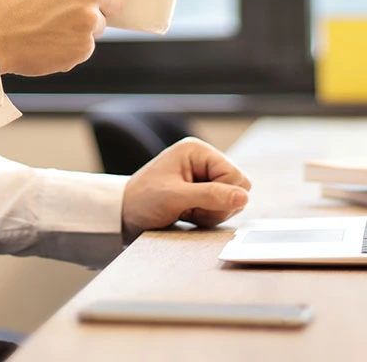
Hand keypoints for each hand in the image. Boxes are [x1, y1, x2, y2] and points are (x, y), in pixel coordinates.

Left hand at [121, 138, 251, 241]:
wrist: (123, 215)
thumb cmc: (143, 200)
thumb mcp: (174, 198)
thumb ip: (210, 196)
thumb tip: (243, 197)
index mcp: (197, 151)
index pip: (235, 175)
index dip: (223, 195)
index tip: (197, 204)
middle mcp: (203, 160)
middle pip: (238, 187)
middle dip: (219, 205)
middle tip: (192, 209)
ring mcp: (204, 176)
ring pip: (232, 200)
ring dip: (212, 213)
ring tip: (187, 212)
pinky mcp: (202, 191)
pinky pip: (222, 207)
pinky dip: (208, 216)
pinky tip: (189, 215)